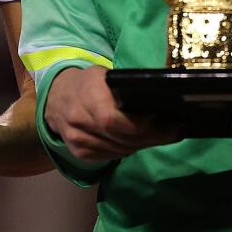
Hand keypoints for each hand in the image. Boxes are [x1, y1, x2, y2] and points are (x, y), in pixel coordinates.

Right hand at [43, 65, 182, 162]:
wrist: (56, 97)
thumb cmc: (88, 83)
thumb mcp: (105, 76)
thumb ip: (126, 88)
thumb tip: (160, 101)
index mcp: (86, 97)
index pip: (113, 120)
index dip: (140, 123)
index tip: (165, 117)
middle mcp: (79, 121)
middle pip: (122, 138)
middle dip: (153, 136)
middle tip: (175, 130)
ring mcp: (78, 141)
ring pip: (121, 150)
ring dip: (144, 144)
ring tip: (163, 135)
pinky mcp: (80, 154)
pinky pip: (112, 156)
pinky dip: (129, 149)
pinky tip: (139, 141)